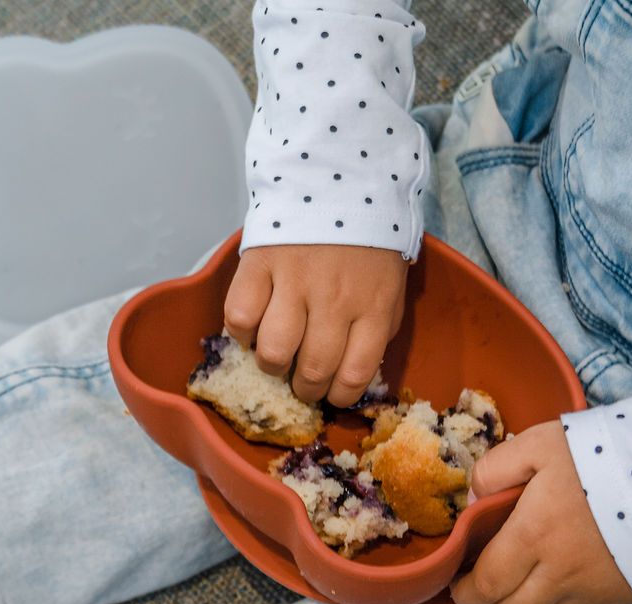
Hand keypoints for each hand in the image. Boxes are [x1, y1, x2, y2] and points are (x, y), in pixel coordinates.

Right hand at [223, 244, 407, 406]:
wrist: (339, 178)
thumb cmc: (369, 240)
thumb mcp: (392, 285)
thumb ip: (380, 327)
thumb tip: (356, 369)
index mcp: (373, 307)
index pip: (355, 374)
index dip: (340, 396)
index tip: (332, 395)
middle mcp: (335, 300)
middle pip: (313, 370)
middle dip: (306, 388)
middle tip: (303, 382)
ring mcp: (295, 281)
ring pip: (274, 352)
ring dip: (273, 365)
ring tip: (276, 357)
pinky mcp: (259, 263)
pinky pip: (239, 317)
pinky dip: (242, 332)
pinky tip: (254, 326)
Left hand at [451, 420, 631, 603]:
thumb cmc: (602, 454)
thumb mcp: (538, 443)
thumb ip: (495, 470)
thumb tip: (474, 499)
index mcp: (533, 536)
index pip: (485, 583)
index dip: (464, 590)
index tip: (457, 583)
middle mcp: (559, 574)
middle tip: (481, 587)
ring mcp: (592, 590)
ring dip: (523, 603)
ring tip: (521, 579)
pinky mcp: (619, 596)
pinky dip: (561, 600)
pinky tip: (563, 573)